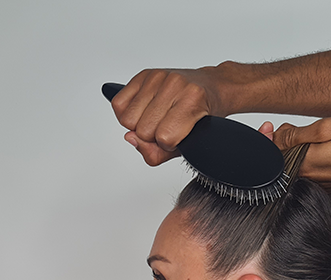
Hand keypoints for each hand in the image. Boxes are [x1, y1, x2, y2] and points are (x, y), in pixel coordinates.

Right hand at [111, 67, 225, 165]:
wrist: (211, 86)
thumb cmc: (201, 115)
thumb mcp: (188, 143)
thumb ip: (158, 153)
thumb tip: (131, 139)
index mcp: (192, 101)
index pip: (163, 137)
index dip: (167, 145)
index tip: (177, 137)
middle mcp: (175, 85)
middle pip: (143, 130)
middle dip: (152, 136)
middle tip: (166, 127)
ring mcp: (158, 77)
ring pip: (128, 119)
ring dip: (138, 125)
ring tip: (156, 119)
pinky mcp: (144, 74)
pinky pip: (119, 103)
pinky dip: (127, 113)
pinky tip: (143, 111)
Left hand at [266, 114, 330, 193]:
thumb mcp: (328, 128)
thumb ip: (297, 134)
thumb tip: (275, 137)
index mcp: (303, 164)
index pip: (271, 156)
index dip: (266, 139)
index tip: (269, 126)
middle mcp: (307, 178)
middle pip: (281, 161)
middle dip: (278, 143)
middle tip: (284, 126)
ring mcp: (319, 183)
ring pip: (296, 165)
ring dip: (293, 149)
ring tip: (302, 133)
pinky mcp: (329, 183)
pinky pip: (310, 170)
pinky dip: (307, 157)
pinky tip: (318, 146)